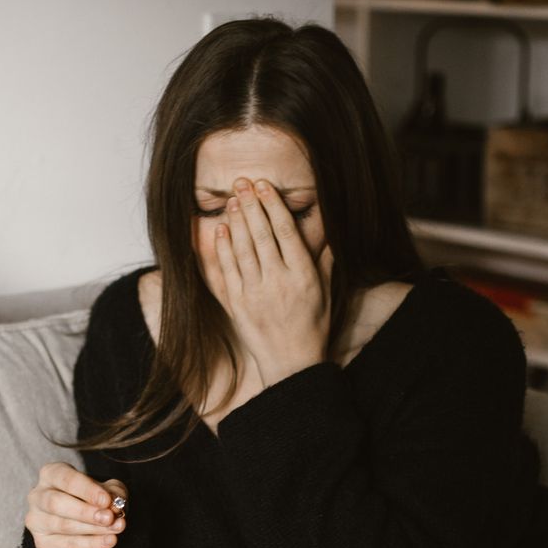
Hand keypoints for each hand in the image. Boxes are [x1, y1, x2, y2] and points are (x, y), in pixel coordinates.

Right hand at [25, 462, 127, 547]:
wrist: (84, 532)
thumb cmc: (92, 501)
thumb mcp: (107, 491)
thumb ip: (113, 492)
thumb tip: (116, 502)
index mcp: (51, 475)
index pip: (65, 478)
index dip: (86, 489)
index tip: (106, 500)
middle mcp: (38, 496)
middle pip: (56, 503)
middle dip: (85, 511)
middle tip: (109, 517)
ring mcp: (37, 521)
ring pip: (63, 525)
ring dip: (94, 528)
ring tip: (116, 529)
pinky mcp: (43, 544)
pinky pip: (68, 545)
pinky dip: (92, 544)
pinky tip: (109, 541)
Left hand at [204, 177, 334, 386]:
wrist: (291, 365)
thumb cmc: (312, 327)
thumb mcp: (326, 292)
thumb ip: (324, 260)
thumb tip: (328, 231)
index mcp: (303, 276)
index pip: (285, 232)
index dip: (273, 206)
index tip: (264, 186)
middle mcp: (278, 282)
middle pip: (262, 234)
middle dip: (251, 205)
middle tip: (242, 182)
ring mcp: (255, 294)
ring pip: (242, 249)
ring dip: (236, 221)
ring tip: (232, 200)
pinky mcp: (237, 306)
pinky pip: (226, 272)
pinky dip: (222, 249)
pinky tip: (220, 230)